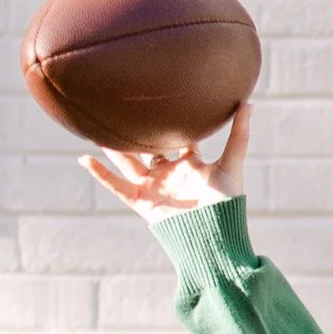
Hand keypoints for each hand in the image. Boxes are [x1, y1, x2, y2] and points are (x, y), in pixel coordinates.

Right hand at [82, 96, 250, 215]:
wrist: (214, 235)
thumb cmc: (226, 203)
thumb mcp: (231, 164)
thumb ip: (238, 134)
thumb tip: (248, 101)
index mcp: (190, 164)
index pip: (178, 137)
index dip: (170, 120)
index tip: (160, 98)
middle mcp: (169, 173)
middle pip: (148, 147)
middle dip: (137, 131)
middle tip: (124, 108)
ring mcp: (153, 187)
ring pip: (128, 162)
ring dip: (113, 147)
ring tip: (97, 126)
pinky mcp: (141, 202)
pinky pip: (117, 186)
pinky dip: (101, 174)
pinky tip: (85, 159)